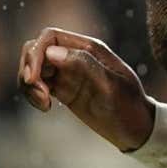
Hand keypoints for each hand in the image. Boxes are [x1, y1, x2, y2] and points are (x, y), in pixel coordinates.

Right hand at [18, 27, 156, 150]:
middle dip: (29, 69)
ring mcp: (68, 73)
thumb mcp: (111, 86)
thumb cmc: (129, 106)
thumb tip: (52, 51)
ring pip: (34, 67)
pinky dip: (33, 93)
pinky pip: (38, 84)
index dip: (36, 53)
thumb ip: (85, 66)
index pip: (50, 37)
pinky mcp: (63, 90)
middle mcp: (76, 56)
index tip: (33, 79)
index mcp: (90, 48)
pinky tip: (45, 108)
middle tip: (40, 95)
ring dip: (29, 84)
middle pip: (36, 50)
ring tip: (43, 105)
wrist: (137, 130)